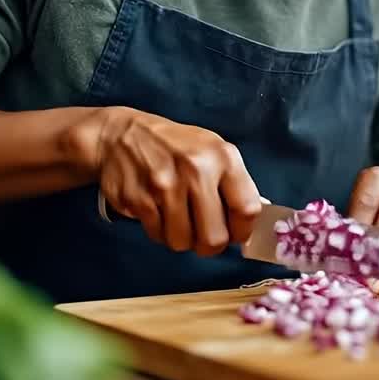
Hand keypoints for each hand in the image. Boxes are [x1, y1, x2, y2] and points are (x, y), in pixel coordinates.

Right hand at [67, 106, 261, 255]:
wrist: (121, 135)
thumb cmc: (175, 146)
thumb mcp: (212, 150)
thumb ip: (235, 183)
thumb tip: (257, 219)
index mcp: (222, 157)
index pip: (247, 210)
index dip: (242, 232)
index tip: (235, 235)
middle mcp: (196, 170)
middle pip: (214, 237)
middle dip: (210, 244)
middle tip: (204, 235)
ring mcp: (165, 186)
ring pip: (183, 242)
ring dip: (181, 239)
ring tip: (178, 219)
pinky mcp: (139, 199)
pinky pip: (158, 236)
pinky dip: (159, 232)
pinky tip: (158, 212)